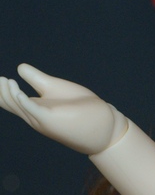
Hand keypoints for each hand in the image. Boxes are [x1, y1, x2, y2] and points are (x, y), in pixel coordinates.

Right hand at [0, 64, 125, 154]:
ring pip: (18, 106)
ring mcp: (42, 120)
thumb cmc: (82, 109)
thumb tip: (19, 67)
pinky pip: (33, 110)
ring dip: (8, 94)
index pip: (8, 100)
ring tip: (3, 81)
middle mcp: (34, 116)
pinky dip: (23, 100)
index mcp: (34, 109)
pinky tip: (17, 89)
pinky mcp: (52, 120)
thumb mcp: (55, 89)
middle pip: (9, 103)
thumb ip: (37, 79)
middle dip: (0, 92)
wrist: (104, 127)